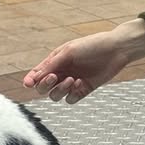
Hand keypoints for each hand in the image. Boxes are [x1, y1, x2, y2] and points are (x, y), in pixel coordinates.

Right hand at [23, 20, 144, 103]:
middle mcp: (62, 73)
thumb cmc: (92, 45)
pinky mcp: (83, 90)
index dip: (30, 80)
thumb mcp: (68, 52)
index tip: (28, 84)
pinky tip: (81, 83)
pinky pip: (70, 99)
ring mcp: (71, 83)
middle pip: (43, 87)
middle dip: (45, 84)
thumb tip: (33, 78)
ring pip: (55, 95)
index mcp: (55, 61)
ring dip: (60, 90)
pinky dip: (72, 93)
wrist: (116, 50)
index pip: (37, 74)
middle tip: (54, 77)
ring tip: (72, 79)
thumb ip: (50, 65)